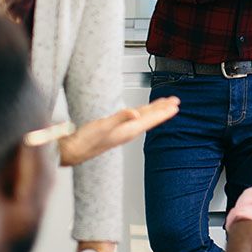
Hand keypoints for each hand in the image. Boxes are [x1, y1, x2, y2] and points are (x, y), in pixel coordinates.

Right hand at [59, 98, 179, 165]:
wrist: (76, 150)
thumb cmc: (88, 140)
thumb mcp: (104, 126)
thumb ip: (120, 118)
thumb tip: (135, 113)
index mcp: (129, 130)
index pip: (151, 119)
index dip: (163, 112)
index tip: (175, 106)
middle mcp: (129, 130)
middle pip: (151, 118)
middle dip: (163, 110)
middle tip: (175, 102)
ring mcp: (123, 130)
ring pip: (144, 118)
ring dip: (155, 110)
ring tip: (165, 105)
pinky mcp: (116, 128)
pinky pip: (134, 119)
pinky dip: (142, 113)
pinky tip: (142, 112)